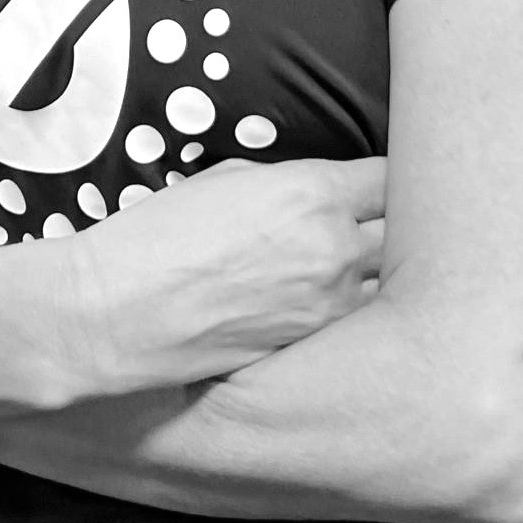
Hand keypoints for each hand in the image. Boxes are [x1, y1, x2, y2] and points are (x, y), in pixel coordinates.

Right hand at [70, 154, 385, 392]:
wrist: (119, 312)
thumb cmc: (160, 236)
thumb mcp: (227, 179)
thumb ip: (289, 183)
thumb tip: (316, 194)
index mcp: (314, 193)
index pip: (390, 177)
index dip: (386, 179)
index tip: (376, 185)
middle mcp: (335, 248)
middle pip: (404, 230)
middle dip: (393, 223)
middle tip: (377, 222)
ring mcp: (330, 304)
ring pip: (389, 282)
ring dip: (379, 271)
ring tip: (358, 265)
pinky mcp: (313, 344)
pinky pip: (357, 320)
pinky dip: (353, 309)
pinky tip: (327, 300)